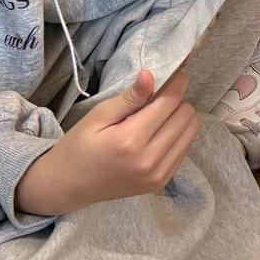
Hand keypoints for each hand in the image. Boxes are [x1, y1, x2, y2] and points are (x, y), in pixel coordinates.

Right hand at [15, 70, 198, 216]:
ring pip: (191, 131)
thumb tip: (150, 75)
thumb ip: (129, 98)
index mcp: (130, 140)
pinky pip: (185, 149)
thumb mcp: (98, 116)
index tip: (174, 73)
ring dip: (179, 117)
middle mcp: (149, 160)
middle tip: (157, 98)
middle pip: (186, 115)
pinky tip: (157, 134)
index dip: (176, 83)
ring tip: (157, 116)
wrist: (68, 186)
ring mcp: (158, 175)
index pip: (170, 102)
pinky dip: (177, 135)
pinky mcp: (161, 182)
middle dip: (176, 100)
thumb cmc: (79, 146)